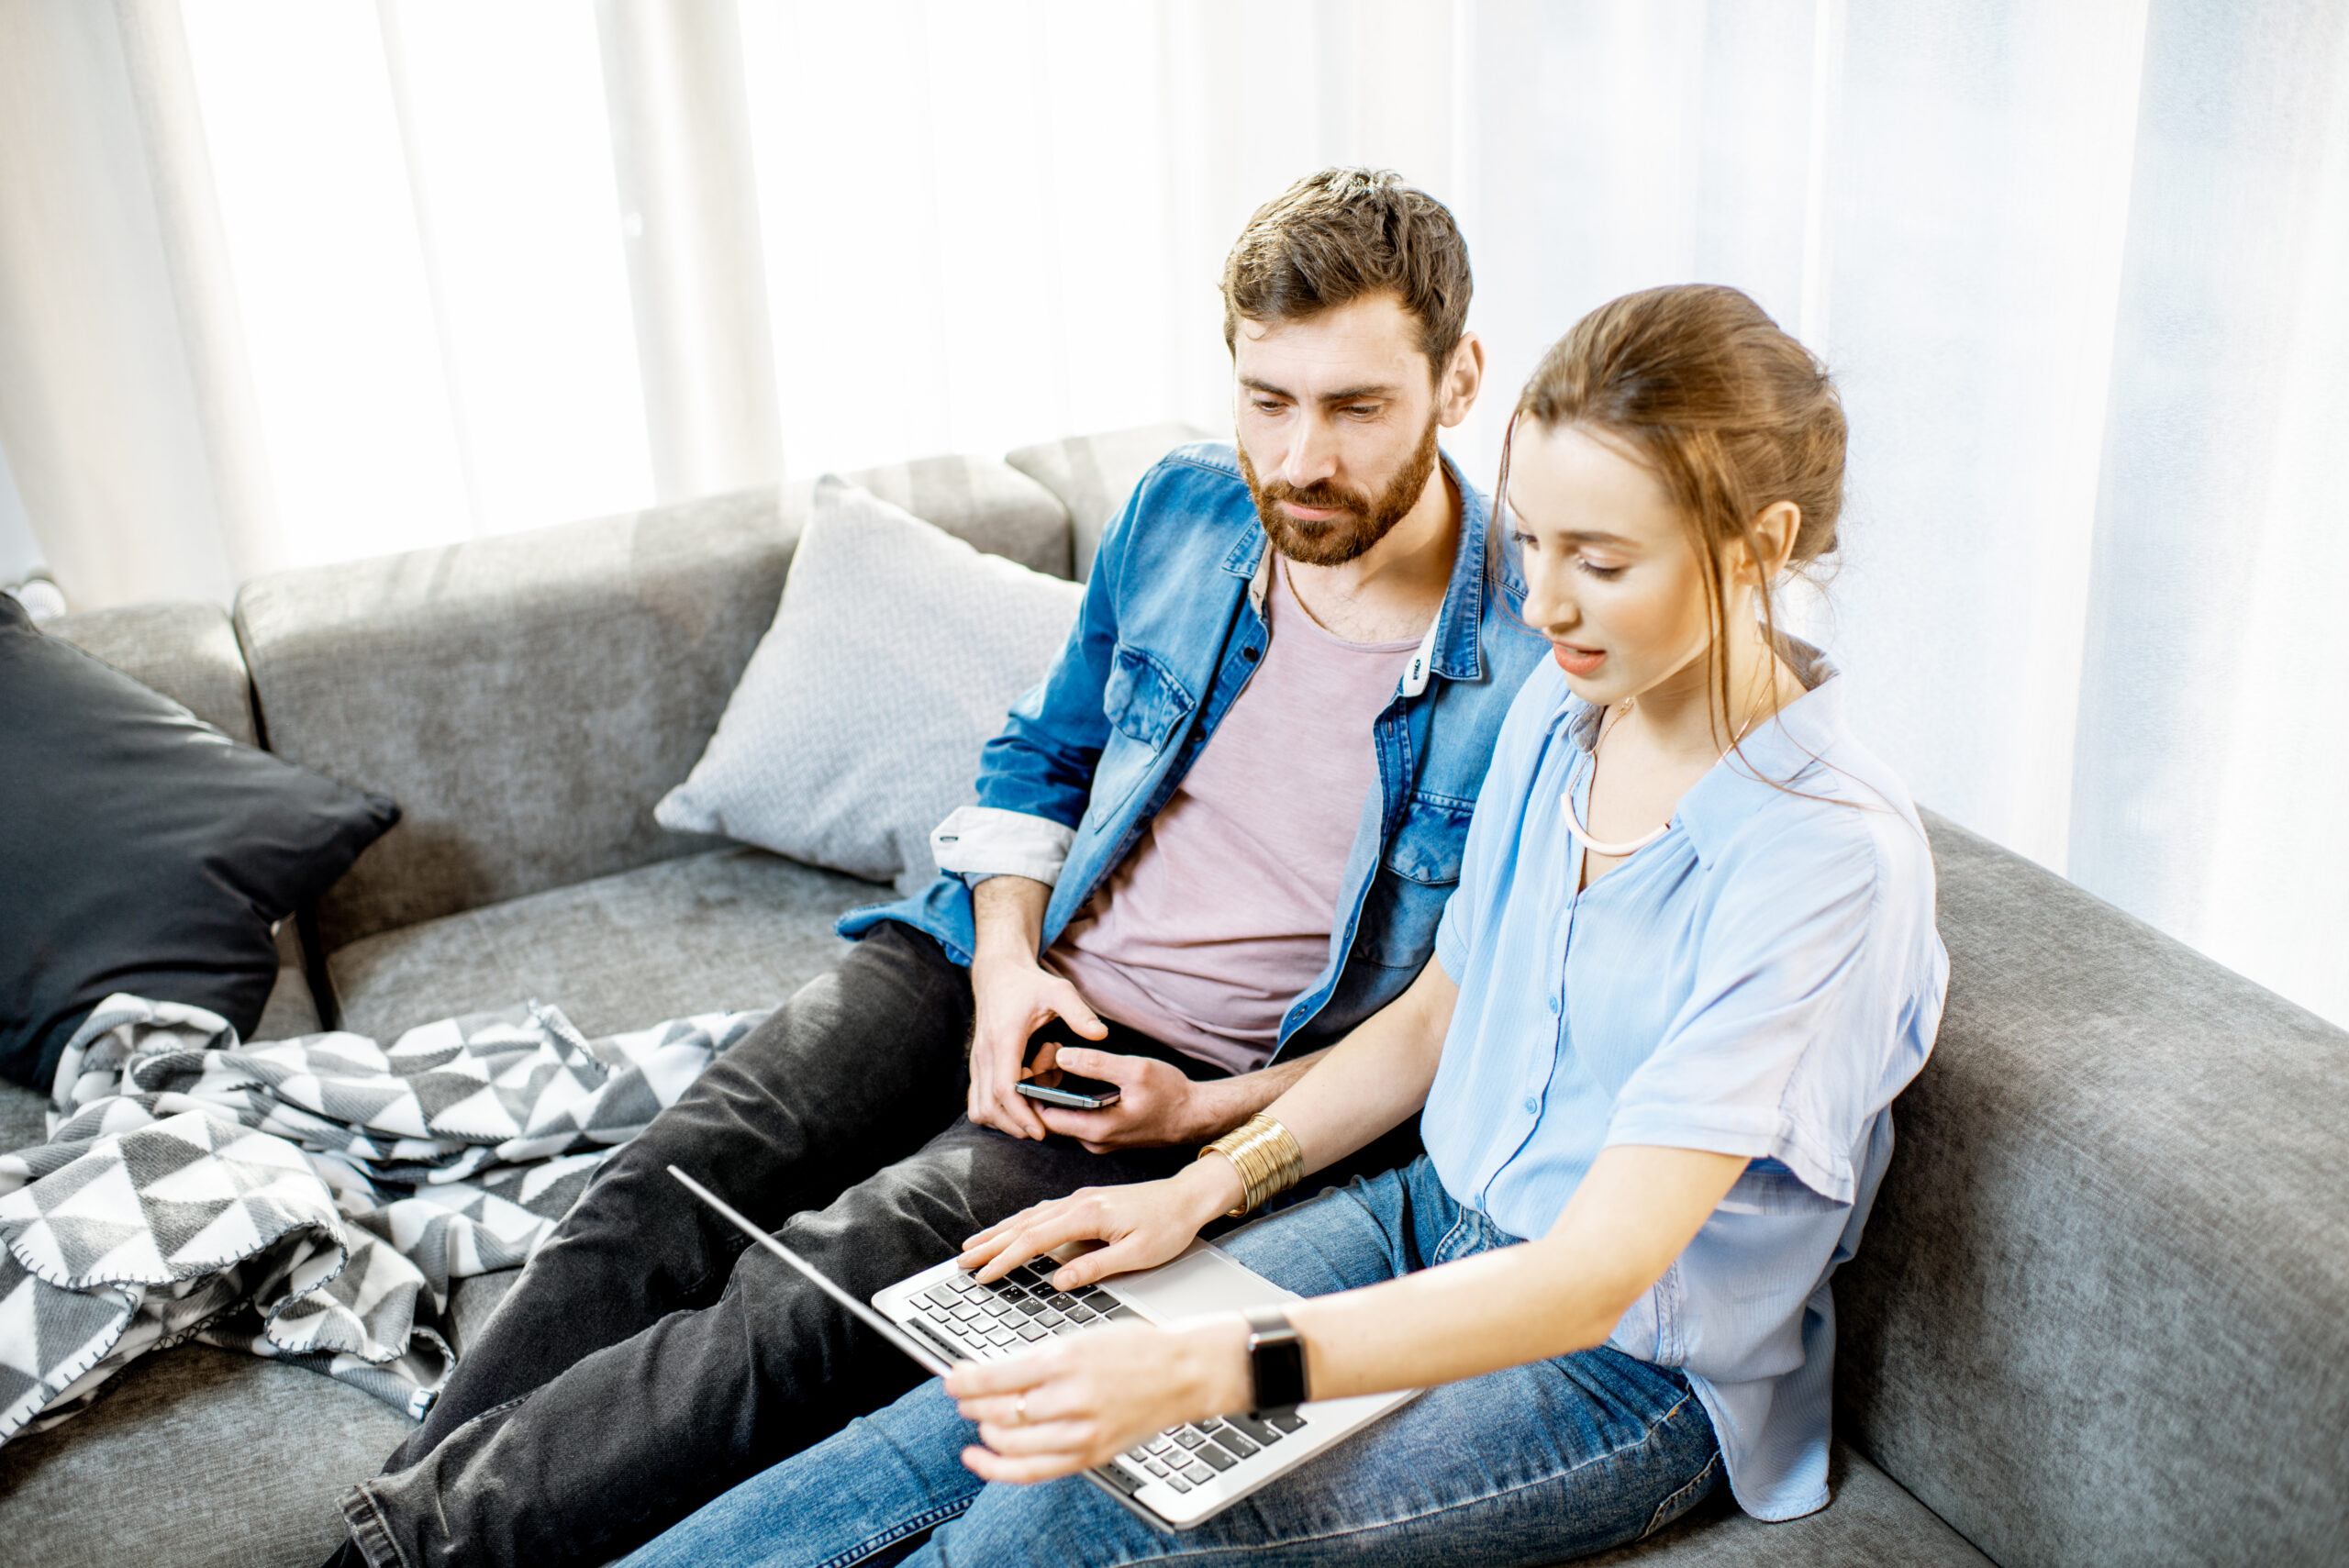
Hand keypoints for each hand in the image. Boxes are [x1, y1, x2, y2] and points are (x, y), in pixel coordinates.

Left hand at [946, 1317, 1249, 1483]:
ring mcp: (1080, 1431)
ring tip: (979, 1420)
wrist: (1183, 1373)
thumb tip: (988, 1374)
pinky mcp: (1089, 1455)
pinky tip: (979, 1457)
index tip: (951, 1379)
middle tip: (963, 1396)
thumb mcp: (1081, 1337)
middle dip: (971, 1404)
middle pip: (997, 1411)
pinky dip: (997, 1468)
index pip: (995, 1377)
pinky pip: (1032, 1470)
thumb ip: (1036, 1358)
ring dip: (984, 1430)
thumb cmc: (1134, 1349)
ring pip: (1009, 1441)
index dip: (963, 1381)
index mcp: (1065, 1358)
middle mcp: (1069, 1397)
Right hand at [959, 1160, 1239, 1292]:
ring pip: (1030, 1216)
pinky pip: (1043, 1211)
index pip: (1035, 1240)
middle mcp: (1079, 1202)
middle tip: (962, 1261)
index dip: (1005, 1259)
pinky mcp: (1087, 1200)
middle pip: (1024, 1225)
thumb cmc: (1169, 1226)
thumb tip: (1058, 1281)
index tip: (984, 1274)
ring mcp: (1081, 1199)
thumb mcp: (1137, 1254)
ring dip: (1000, 1231)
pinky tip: (1011, 1229)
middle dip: (990, 1244)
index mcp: (1088, 1214)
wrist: (1190, 1197)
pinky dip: (1020, 1222)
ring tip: (975, 1246)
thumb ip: (1095, 1267)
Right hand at [967, 954, 1105, 1140]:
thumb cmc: (1029, 984)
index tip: (1041, 1130)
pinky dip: (996, 1111)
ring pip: (979, 1108)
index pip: (1005, 1089)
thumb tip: (1101, 1034)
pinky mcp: (977, 1066)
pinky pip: (977, 1101)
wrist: (998, 974)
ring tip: (1033, 1110)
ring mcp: (978, 1062)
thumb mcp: (1058, 991)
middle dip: (1015, 1124)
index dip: (1021, 1114)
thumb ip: (1079, 1012)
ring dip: (1004, 1119)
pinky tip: (1021, 1102)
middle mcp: (985, 1054)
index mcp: (1004, 1039)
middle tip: (1043, 1127)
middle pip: (990, 1107)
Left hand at [1030, 1048, 1230, 1151]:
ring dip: (1057, 1090)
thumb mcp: (1135, 1071)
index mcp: (1096, 1130)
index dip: (1035, 1091)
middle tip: (1047, 1054)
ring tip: (1058, 1057)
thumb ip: (1096, 1064)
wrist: (1195, 1114)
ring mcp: (1099, 1140)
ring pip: (1064, 1116)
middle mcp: (1093, 1141)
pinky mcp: (1106, 1134)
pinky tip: (1075, 1072)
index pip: (1044, 1117)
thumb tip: (1062, 1056)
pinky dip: (1071, 1097)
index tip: (1038, 1062)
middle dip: (1043, 1086)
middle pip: (1051, 1117)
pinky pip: (1078, 1117)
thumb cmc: (1171, 1094)